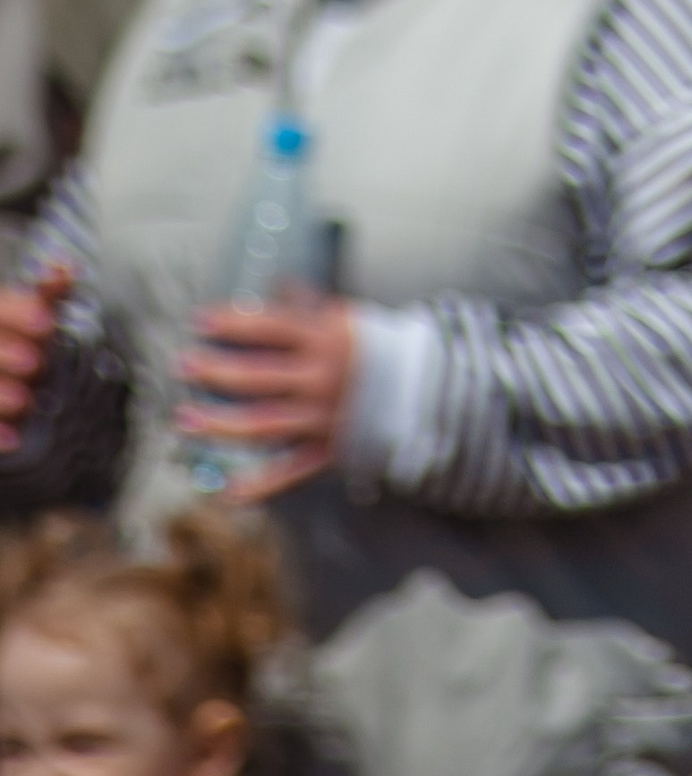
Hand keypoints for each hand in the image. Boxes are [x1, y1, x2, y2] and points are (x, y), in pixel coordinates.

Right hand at [0, 269, 70, 444]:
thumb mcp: (34, 316)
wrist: (1, 397)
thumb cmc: (23, 347)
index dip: (18, 312)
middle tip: (35, 362)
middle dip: (4, 352)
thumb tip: (66, 267)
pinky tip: (14, 439)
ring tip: (24, 400)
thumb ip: (49, 292)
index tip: (47, 323)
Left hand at [177, 297, 358, 504]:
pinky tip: (225, 491)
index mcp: (326, 339)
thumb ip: (309, 305)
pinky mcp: (327, 450)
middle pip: (259, 376)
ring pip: (263, 424)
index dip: (234, 323)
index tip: (200, 322)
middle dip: (216, 371)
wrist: (423, 390)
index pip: (272, 327)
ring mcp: (322, 417)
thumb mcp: (346, 317)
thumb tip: (276, 284)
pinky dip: (258, 485)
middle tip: (184, 365)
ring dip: (220, 424)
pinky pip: (289, 472)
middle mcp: (321, 378)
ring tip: (186, 419)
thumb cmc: (377, 349)